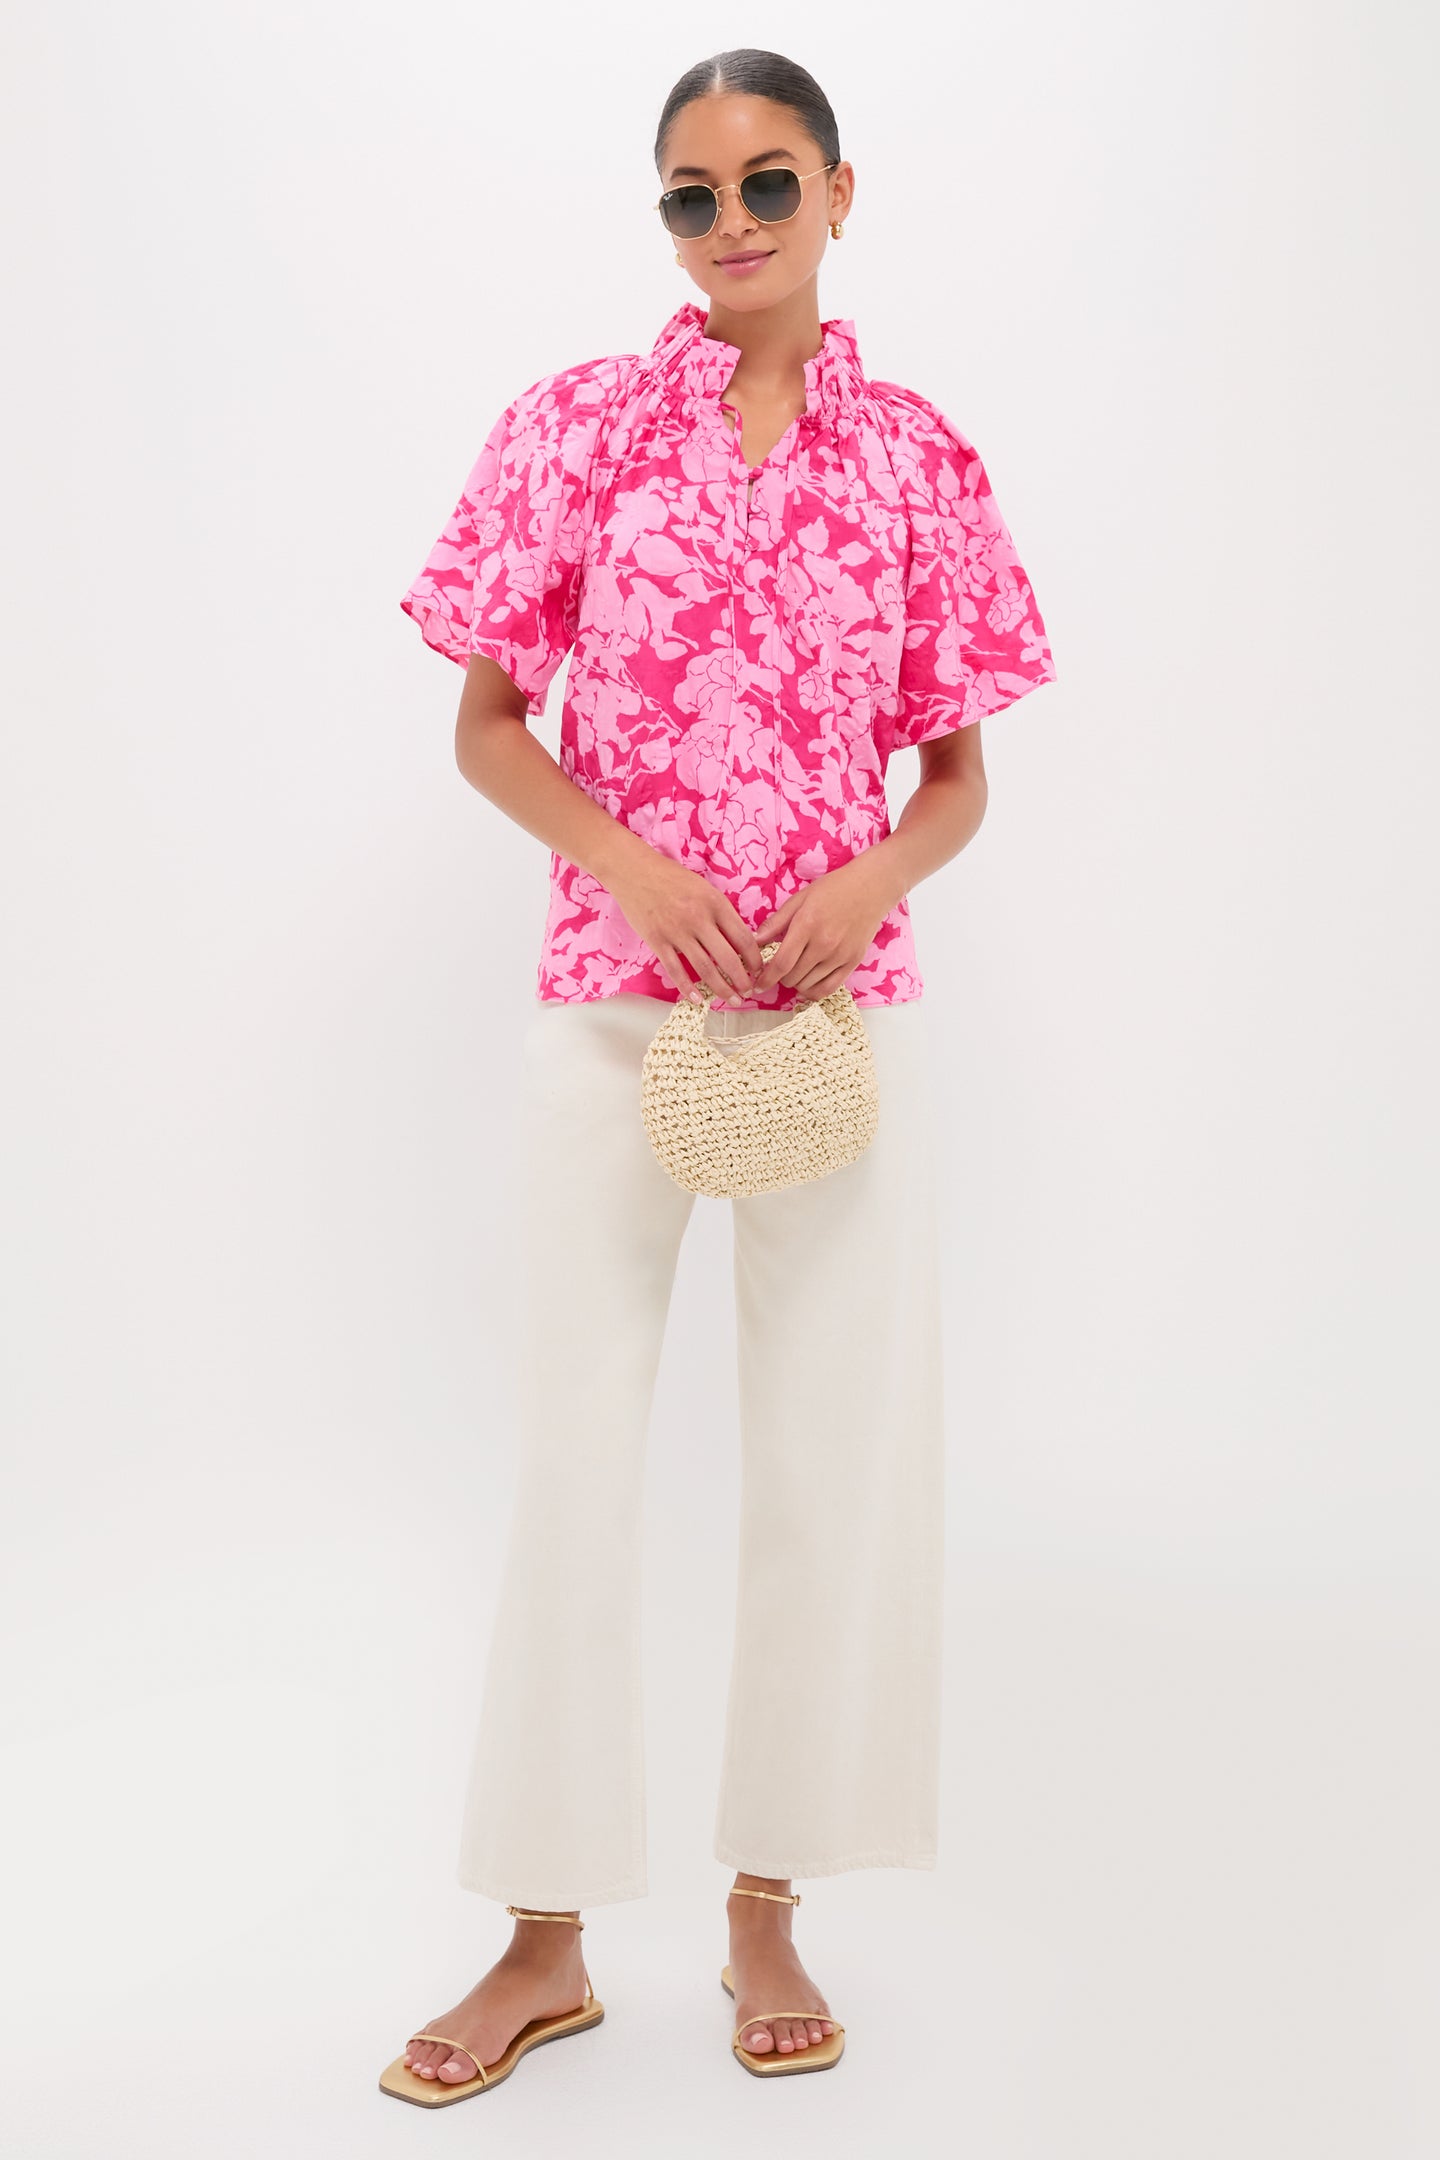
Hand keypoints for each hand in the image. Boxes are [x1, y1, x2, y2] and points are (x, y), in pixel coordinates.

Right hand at [609, 850, 765, 1003]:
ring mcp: (676, 931)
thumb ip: (719, 912)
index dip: (754, 958)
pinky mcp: (657, 940)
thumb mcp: (703, 888)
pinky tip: (698, 999)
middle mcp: (698, 918)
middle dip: (742, 980)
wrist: (634, 870)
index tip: (758, 969)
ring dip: (721, 988)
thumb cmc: (670, 877)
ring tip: (731, 999)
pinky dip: (687, 988)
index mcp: (715, 903)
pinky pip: (675, 970)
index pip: (743, 937)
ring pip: (704, 968)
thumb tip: (737, 939)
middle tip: (748, 991)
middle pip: (727, 958)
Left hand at [750, 858, 894, 1000]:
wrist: (871, 888)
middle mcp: (824, 944)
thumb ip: (776, 921)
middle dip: (780, 978)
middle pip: (793, 977)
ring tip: (795, 972)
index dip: (766, 978)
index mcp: (806, 925)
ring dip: (796, 983)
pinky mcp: (853, 962)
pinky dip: (814, 992)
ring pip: (808, 986)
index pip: (781, 963)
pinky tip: (808, 986)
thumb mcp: (800, 898)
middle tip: (779, 969)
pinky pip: (829, 989)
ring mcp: (840, 955)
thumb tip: (755, 940)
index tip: (758, 984)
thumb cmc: (834, 889)